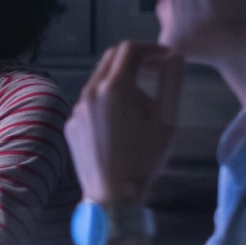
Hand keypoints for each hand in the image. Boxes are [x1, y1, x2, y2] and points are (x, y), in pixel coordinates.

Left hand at [66, 40, 180, 206]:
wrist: (112, 196)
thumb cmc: (144, 159)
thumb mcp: (166, 120)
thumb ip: (171, 83)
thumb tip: (174, 56)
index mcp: (114, 89)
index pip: (130, 49)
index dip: (151, 49)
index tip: (166, 59)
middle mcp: (89, 93)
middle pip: (111, 59)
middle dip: (135, 60)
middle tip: (156, 73)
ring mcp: (76, 109)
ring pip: (99, 81)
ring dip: (122, 81)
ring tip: (142, 107)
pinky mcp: (71, 124)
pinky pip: (90, 102)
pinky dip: (107, 101)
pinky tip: (122, 124)